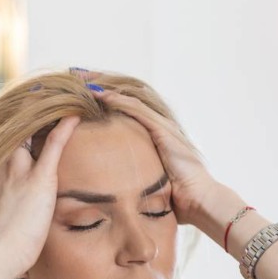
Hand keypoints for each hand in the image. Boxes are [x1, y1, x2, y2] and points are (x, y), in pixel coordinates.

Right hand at [0, 115, 81, 278]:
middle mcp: (0, 169)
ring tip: (59, 100)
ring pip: (31, 132)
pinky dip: (65, 129)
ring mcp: (18, 172)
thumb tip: (15, 260)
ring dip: (44, 117)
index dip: (9, 136)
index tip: (16, 126)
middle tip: (37, 100)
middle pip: (12, 132)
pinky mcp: (38, 180)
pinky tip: (76, 115)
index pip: (0, 148)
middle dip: (24, 117)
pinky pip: (54, 146)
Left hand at [88, 86, 219, 225]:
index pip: (127, 112)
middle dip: (103, 88)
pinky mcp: (163, 131)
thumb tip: (115, 187)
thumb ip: (136, 177)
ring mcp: (163, 127)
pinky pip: (137, 111)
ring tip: (84, 82)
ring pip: (130, 101)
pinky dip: (119, 102)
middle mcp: (159, 127)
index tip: (83, 96)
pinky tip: (102, 96)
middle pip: (127, 100)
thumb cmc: (176, 198)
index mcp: (155, 138)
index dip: (107, 102)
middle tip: (80, 78)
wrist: (197, 200)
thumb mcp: (149, 182)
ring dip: (107, 90)